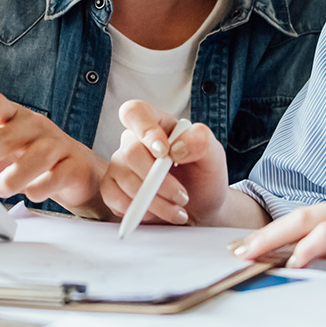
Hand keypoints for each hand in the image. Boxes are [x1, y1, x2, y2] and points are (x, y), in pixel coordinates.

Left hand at [0, 91, 106, 215]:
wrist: (74, 171)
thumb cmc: (27, 159)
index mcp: (11, 116)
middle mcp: (34, 125)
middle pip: (10, 131)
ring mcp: (57, 144)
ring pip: (40, 153)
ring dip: (17, 172)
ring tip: (1, 188)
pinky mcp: (74, 166)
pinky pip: (60, 174)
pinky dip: (43, 186)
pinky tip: (32, 193)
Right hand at [98, 100, 227, 225]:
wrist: (199, 208)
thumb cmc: (204, 177)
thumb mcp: (213, 155)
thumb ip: (201, 141)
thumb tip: (176, 146)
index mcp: (156, 124)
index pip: (136, 112)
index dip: (145, 130)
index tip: (164, 153)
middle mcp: (133, 141)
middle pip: (130, 152)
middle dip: (159, 181)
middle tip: (183, 197)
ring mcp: (120, 165)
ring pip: (124, 180)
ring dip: (154, 201)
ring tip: (178, 211)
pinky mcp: (112, 188)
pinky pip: (113, 198)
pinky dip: (138, 210)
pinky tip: (157, 214)